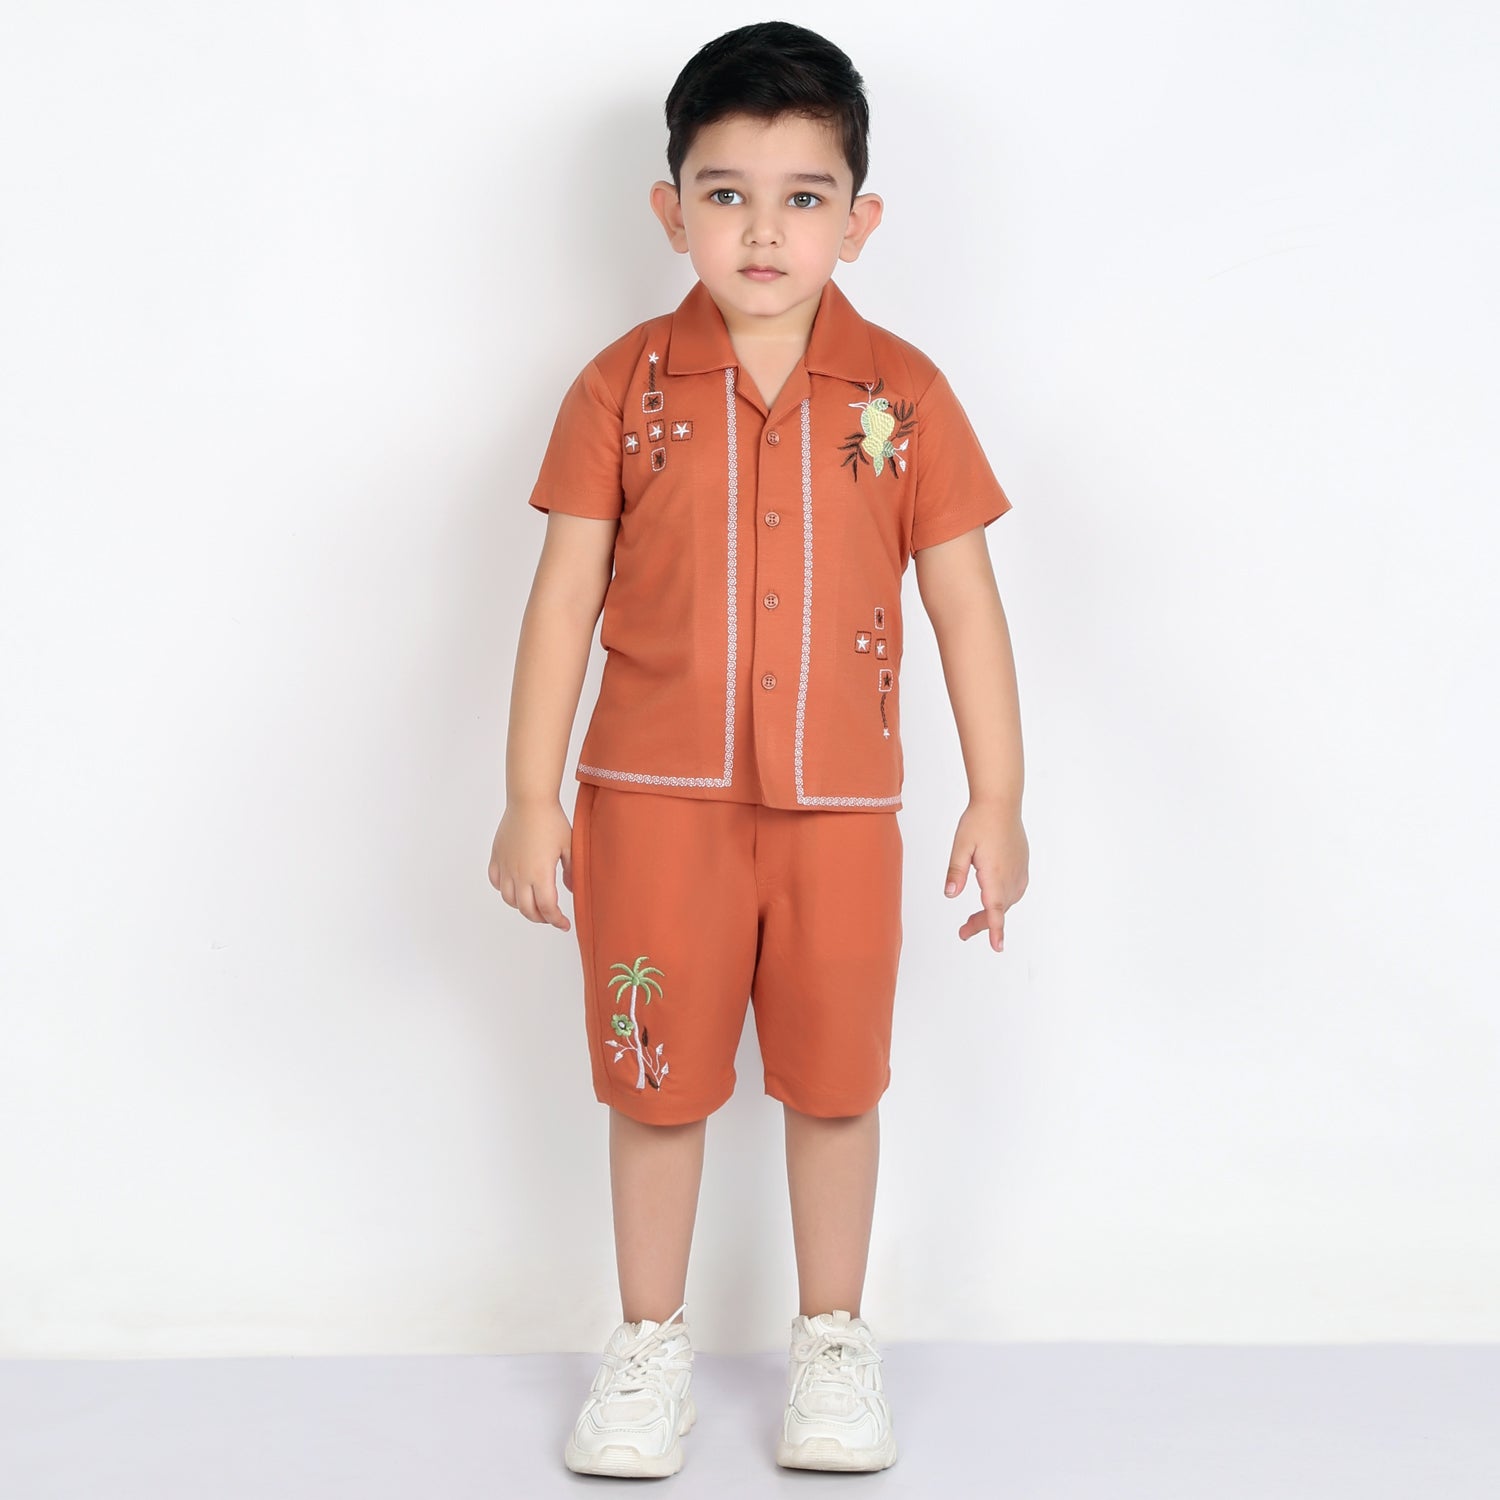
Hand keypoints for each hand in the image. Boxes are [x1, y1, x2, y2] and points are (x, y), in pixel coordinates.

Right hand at [488, 798, 573, 930]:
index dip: (556, 920)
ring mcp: (506, 867)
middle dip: (541, 918)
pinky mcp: (497, 857)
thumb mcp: (570, 847)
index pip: (547, 908)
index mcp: (540, 874)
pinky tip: (514, 887)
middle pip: (527, 910)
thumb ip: (571, 871)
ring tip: (533, 903)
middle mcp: (520, 874)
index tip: (564, 924)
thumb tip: (571, 889)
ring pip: (509, 899)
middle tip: (550, 916)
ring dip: (522, 906)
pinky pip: (496, 882)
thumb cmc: (551, 821)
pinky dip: (504, 889)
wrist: (529, 801)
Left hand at [944, 799, 1028, 949]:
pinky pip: (1016, 890)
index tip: (997, 947)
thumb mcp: (961, 846)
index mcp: (994, 873)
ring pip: (1008, 900)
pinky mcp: (1022, 864)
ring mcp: (1019, 870)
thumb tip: (950, 894)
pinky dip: (1005, 899)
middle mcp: (1010, 875)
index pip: (995, 909)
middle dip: (982, 923)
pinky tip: (995, 898)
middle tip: (963, 932)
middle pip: (999, 908)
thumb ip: (956, 871)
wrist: (1000, 802)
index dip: (995, 929)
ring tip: (974, 919)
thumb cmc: (979, 821)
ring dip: (993, 912)